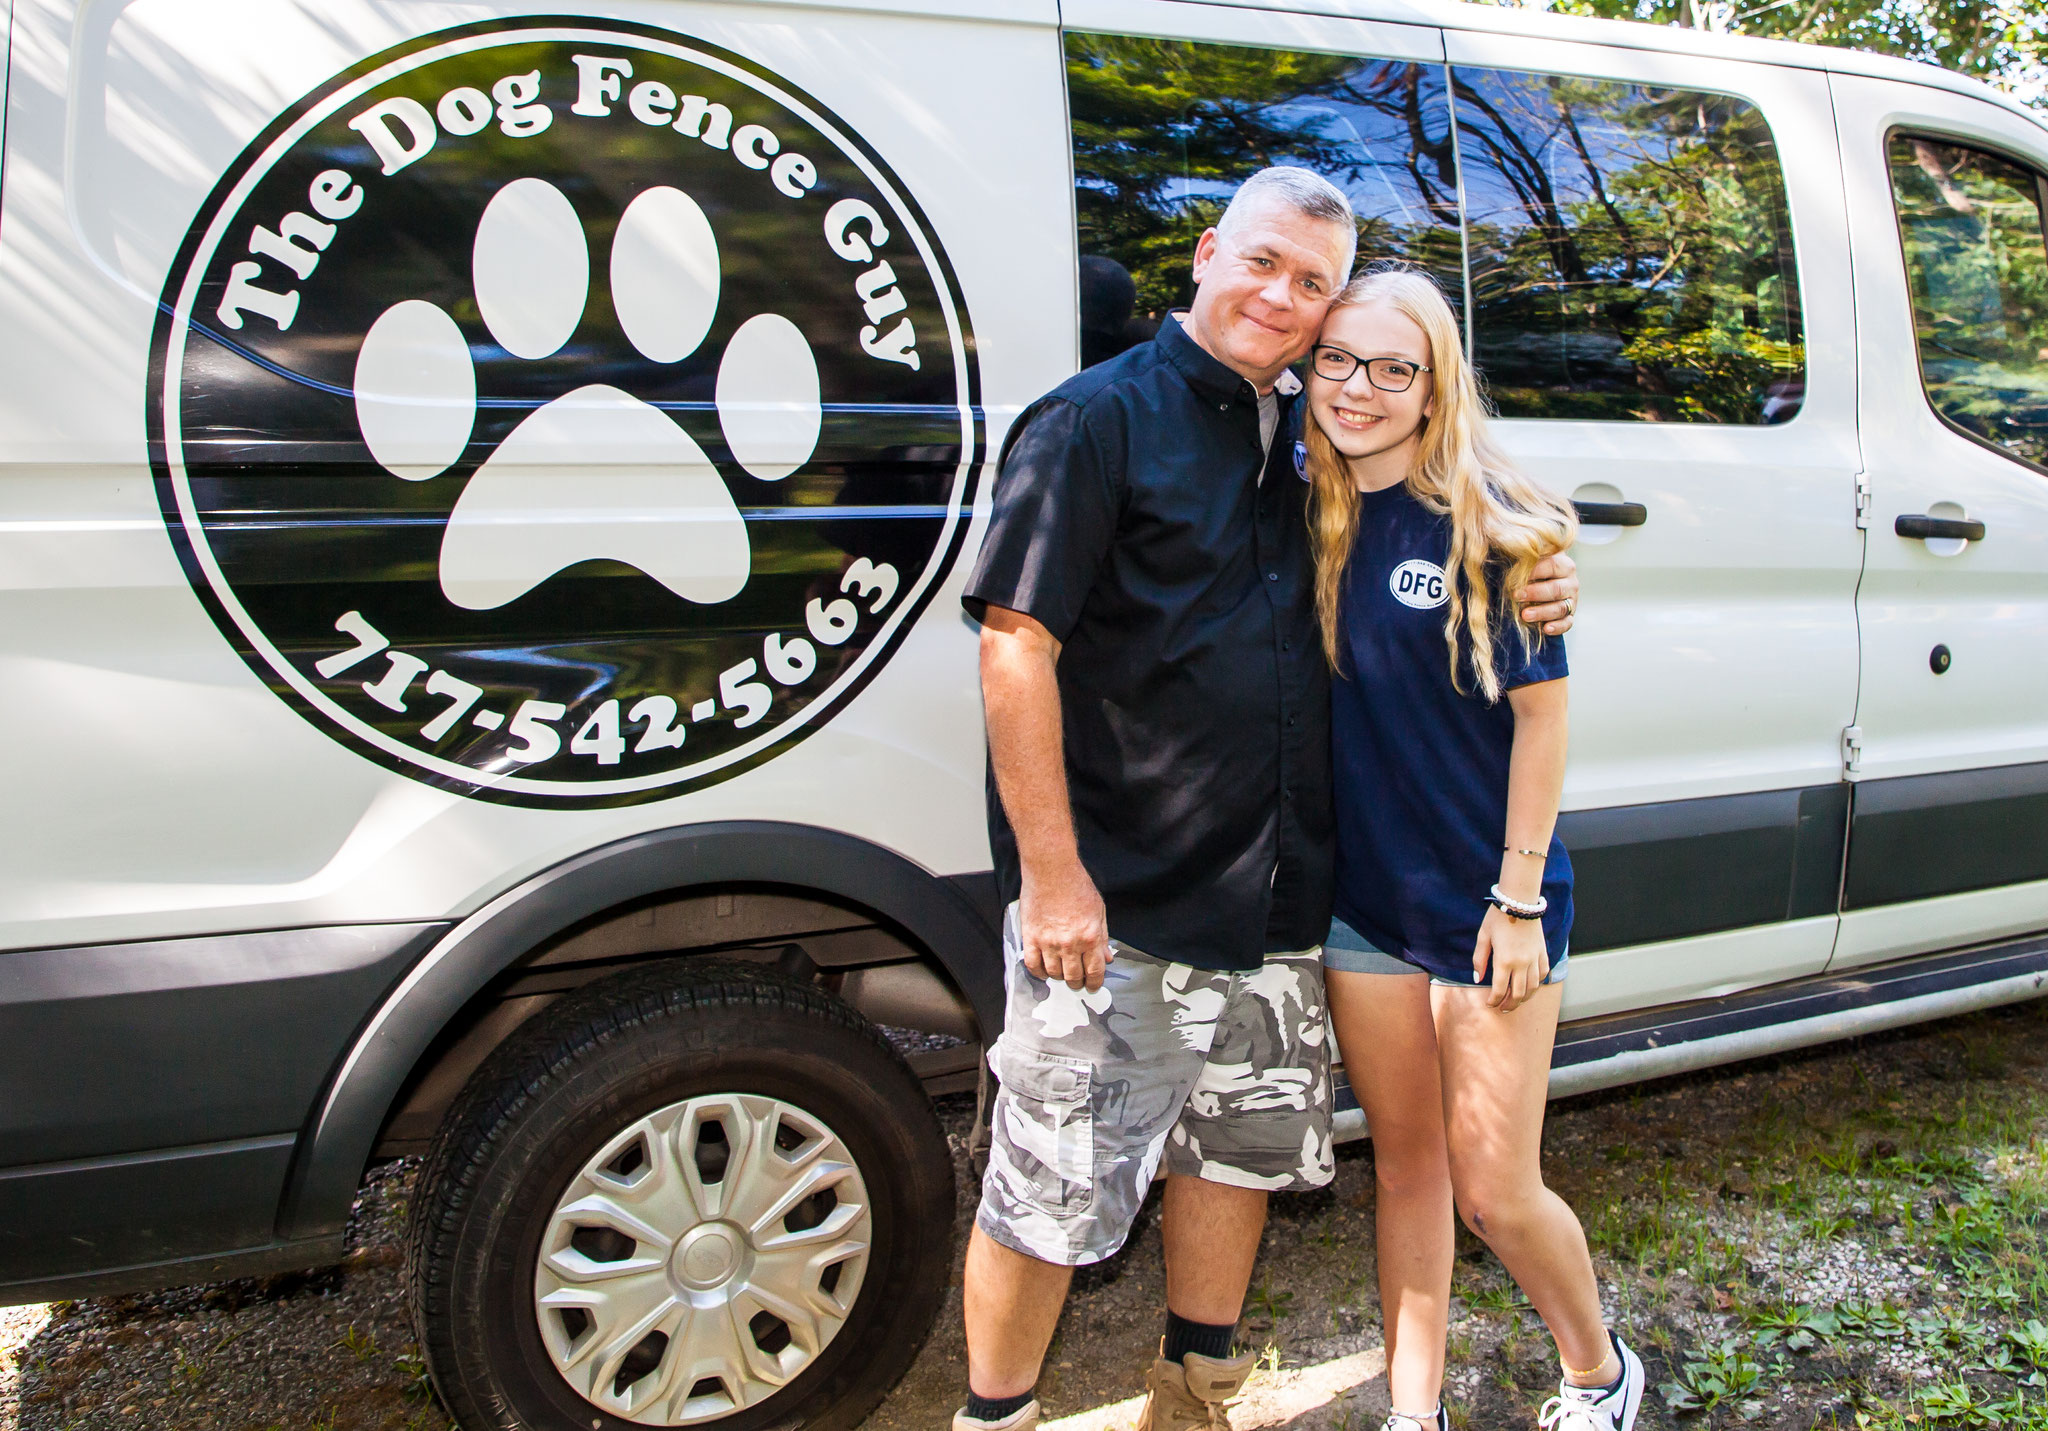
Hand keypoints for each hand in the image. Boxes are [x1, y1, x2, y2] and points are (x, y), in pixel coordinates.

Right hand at [1019, 861, 1112, 991]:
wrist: (1051, 870)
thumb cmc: (1076, 885)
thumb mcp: (1099, 910)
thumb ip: (1103, 936)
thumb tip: (1106, 956)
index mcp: (1090, 937)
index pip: (1094, 971)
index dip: (1095, 983)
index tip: (1093, 985)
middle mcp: (1070, 943)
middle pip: (1073, 976)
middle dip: (1077, 982)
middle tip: (1077, 981)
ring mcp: (1048, 942)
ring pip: (1053, 973)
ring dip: (1059, 977)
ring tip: (1061, 973)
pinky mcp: (1031, 937)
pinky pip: (1032, 964)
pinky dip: (1038, 972)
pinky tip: (1043, 970)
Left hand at [1472, 905, 1549, 1012]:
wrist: (1519, 902)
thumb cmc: (1498, 917)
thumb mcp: (1483, 937)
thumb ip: (1479, 959)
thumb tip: (1477, 978)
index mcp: (1504, 960)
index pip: (1499, 990)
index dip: (1494, 1001)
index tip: (1490, 1004)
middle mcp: (1522, 963)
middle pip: (1518, 994)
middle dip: (1510, 1005)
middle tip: (1503, 1009)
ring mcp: (1534, 959)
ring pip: (1533, 987)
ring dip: (1524, 998)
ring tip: (1516, 1001)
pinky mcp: (1543, 952)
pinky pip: (1544, 974)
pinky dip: (1538, 983)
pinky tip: (1530, 986)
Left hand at [1515, 551, 1577, 635]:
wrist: (1545, 581)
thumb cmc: (1532, 567)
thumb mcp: (1530, 558)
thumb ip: (1522, 555)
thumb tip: (1503, 546)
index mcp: (1563, 564)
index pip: (1552, 565)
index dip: (1534, 571)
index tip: (1516, 577)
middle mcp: (1570, 582)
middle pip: (1556, 589)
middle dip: (1536, 593)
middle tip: (1516, 595)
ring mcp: (1571, 600)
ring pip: (1560, 608)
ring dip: (1542, 612)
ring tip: (1525, 615)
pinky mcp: (1569, 616)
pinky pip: (1567, 623)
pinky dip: (1557, 627)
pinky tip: (1545, 629)